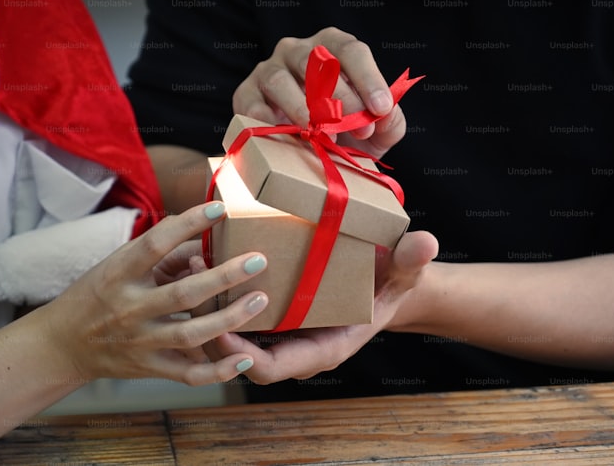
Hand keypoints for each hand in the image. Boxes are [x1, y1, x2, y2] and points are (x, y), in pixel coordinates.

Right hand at [44, 202, 269, 385]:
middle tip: (258, 260)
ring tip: (260, 300)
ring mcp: (140, 341)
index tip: (219, 209)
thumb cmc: (97, 295)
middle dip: (224, 277)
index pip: (155, 244)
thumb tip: (202, 236)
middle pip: (183, 293)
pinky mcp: (148, 368)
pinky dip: (218, 371)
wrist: (62, 344)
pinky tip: (243, 359)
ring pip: (191, 333)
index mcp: (119, 274)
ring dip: (230, 318)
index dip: (187, 224)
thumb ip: (159, 254)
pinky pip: (188, 374)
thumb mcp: (117, 266)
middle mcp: (129, 308)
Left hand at [206, 230, 437, 383]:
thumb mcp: (404, 272)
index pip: (269, 370)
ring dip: (205, 311)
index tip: (220, 328)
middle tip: (192, 292)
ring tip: (189, 271)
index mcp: (320, 350)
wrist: (386, 279)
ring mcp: (279, 333)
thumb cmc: (391, 281)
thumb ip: (411, 262)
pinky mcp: (270, 314)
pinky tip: (201, 264)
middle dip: (209, 331)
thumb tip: (424, 243)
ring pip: (228, 339)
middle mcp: (293, 347)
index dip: (240, 356)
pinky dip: (215, 297)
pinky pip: (233, 317)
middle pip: (237, 357)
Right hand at [232, 27, 406, 159]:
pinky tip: (283, 136)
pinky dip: (266, 120)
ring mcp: (268, 70)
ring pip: (280, 80)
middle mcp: (298, 51)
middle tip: (359, 129)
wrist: (305, 158)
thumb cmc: (344, 134)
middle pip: (317, 62)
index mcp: (332, 47)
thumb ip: (390, 122)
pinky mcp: (245, 95)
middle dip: (341, 96)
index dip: (368, 78)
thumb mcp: (376, 131)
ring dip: (301, 107)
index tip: (381, 108)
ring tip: (317, 132)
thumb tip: (386, 115)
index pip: (351, 50)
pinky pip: (251, 104)